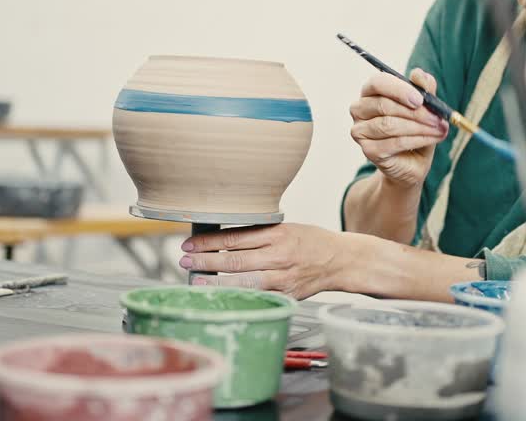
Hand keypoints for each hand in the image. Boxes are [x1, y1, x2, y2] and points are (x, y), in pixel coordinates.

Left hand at [180, 224, 355, 299]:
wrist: (342, 260)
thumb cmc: (311, 241)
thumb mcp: (286, 228)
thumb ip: (258, 234)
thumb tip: (222, 239)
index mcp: (277, 235)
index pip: (234, 238)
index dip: (208, 242)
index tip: (189, 244)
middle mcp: (279, 256)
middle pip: (234, 260)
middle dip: (204, 261)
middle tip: (183, 261)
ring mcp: (283, 278)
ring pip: (242, 282)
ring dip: (215, 282)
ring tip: (195, 281)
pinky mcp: (287, 295)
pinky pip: (257, 296)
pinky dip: (237, 296)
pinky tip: (221, 295)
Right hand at [349, 68, 448, 188]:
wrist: (412, 162)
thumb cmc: (415, 130)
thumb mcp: (424, 107)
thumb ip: (424, 89)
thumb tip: (419, 74)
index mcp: (370, 92)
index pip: (377, 83)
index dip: (399, 89)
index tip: (420, 99)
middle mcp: (359, 109)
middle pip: (383, 105)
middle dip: (415, 112)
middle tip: (436, 117)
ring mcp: (360, 131)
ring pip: (389, 125)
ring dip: (419, 127)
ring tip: (439, 129)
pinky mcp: (368, 150)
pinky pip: (394, 143)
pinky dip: (417, 140)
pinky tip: (431, 139)